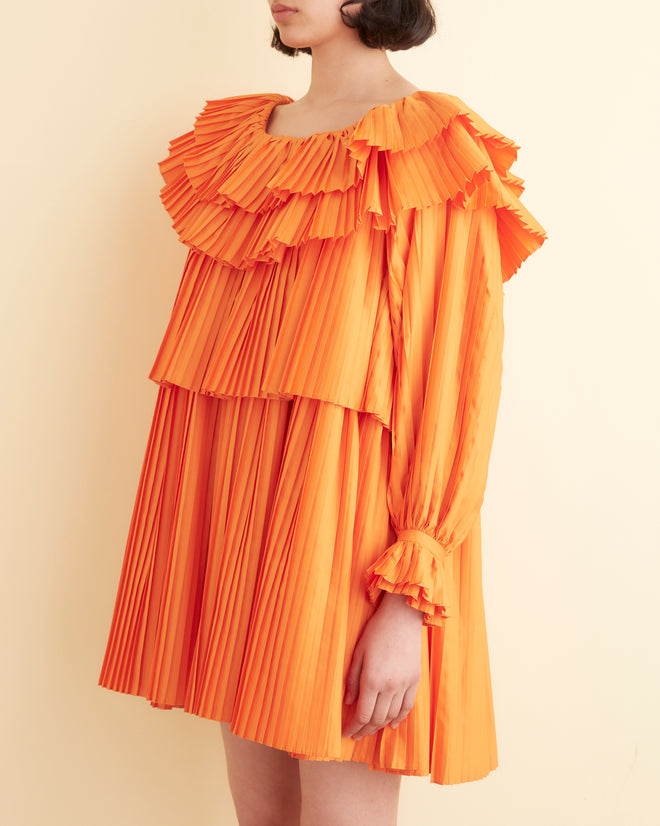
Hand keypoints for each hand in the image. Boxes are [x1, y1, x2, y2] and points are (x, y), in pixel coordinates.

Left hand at [342, 592, 422, 739]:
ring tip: (370, 729)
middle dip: (365, 730)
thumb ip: (353, 680)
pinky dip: (399, 718)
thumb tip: (349, 702)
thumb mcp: (358, 653)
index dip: (354, 727)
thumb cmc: (376, 631)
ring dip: (380, 726)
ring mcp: (404, 684)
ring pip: (392, 715)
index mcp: (372, 679)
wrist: (402, 617)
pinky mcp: (415, 680)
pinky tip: (391, 724)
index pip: (362, 714)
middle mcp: (389, 686)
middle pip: (377, 718)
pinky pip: (407, 706)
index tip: (347, 733)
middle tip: (356, 734)